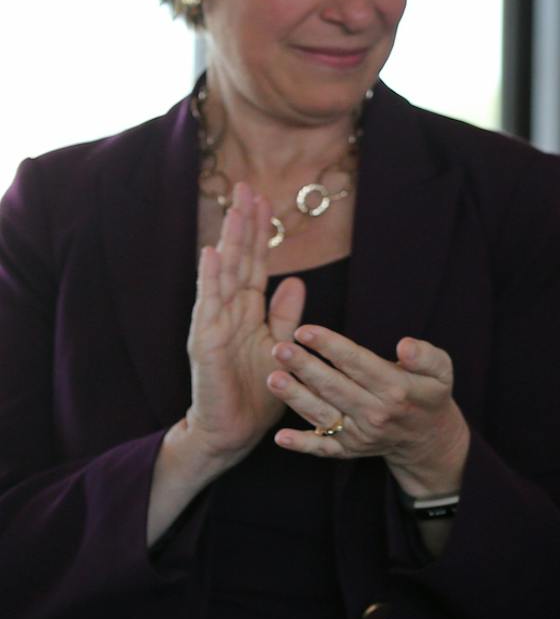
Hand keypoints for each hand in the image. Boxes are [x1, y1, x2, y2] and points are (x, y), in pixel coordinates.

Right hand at [176, 184, 306, 470]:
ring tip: (234, 209)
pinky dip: (210, 279)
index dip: (260, 233)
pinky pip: (208, 306)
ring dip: (229, 240)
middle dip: (244, 224)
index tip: (265, 199)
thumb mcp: (279, 347)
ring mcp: (213, 324)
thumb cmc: (255, 392)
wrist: (232, 431)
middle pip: (238, 260)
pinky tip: (212, 253)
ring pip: (223, 274)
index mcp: (247, 312)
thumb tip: (296, 281)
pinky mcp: (205, 342)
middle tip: (248, 187)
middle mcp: (228, 312)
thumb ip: (284, 315)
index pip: (255, 264)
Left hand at [269, 326, 470, 495]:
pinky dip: (302, 445)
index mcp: (397, 390)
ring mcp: (360, 435)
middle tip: (279, 348)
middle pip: (335, 387)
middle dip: (305, 367)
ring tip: (273, 378)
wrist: (427, 439)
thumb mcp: (442, 371)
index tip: (305, 330)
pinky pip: (322, 449)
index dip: (331, 346)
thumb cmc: (428, 394)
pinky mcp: (348, 450)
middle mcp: (376, 414)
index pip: (359, 363)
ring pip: (322, 414)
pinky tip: (281, 437)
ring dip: (296, 398)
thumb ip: (426, 356)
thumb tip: (404, 345)